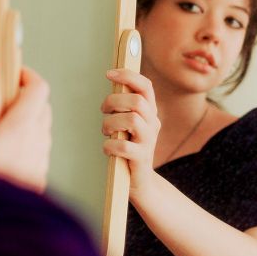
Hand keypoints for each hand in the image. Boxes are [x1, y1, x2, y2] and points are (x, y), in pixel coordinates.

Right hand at [0, 67, 50, 192]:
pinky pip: (37, 149)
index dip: (26, 75)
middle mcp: (37, 142)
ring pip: (41, 128)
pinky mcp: (37, 178)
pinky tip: (3, 152)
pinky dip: (26, 141)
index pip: (38, 89)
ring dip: (25, 120)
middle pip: (41, 107)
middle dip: (23, 97)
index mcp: (20, 128)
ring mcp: (39, 161)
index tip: (9, 71)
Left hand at [101, 69, 160, 193]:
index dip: (128, 76)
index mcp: (149, 112)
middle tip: (104, 111)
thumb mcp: (126, 123)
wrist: (140, 181)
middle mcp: (152, 124)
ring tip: (107, 131)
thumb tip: (112, 79)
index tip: (109, 73)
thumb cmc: (128, 147)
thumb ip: (122, 105)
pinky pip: (123, 146)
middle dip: (114, 102)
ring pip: (131, 120)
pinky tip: (108, 148)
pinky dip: (109, 145)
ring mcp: (148, 142)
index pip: (146, 86)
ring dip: (110, 123)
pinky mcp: (141, 159)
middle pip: (136, 101)